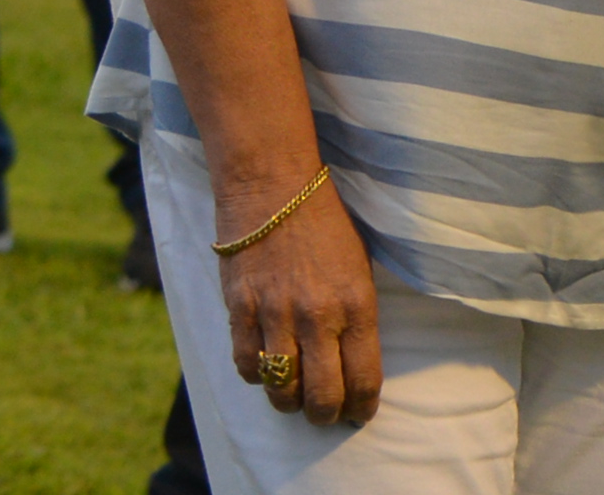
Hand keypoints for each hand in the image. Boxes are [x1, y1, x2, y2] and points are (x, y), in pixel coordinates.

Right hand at [217, 174, 383, 425]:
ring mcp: (276, 315)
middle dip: (325, 415)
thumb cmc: (326, 224)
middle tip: (325, 415)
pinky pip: (246, 365)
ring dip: (289, 402)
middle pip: (322, 395)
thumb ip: (356, 314)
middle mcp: (318, 316)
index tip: (360, 413)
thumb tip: (354, 360)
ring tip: (295, 399)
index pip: (363, 376)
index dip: (362, 406)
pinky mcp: (240, 310)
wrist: (274, 188)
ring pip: (281, 388)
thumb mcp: (360, 267)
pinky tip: (265, 368)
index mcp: (357, 304)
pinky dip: (256, 376)